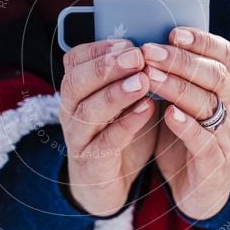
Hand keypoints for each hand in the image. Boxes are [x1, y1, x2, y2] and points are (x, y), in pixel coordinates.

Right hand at [59, 39, 158, 215]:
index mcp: (77, 91)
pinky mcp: (92, 164)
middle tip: (137, 56)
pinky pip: (105, 142)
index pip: (74, 61)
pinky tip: (146, 110)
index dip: (99, 49)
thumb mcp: (123, 101)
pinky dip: (126, 124)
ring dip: (116, 93)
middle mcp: (71, 112)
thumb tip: (158, 45)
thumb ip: (132, 76)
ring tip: (143, 81)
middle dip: (106, 66)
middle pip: (76, 83)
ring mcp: (79, 138)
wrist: (105, 186)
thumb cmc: (118, 134)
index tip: (128, 43)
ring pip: (88, 112)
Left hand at [142, 28, 229, 219]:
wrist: (197, 191)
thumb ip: (168, 76)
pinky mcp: (214, 164)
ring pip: (208, 105)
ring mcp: (225, 136)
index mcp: (222, 89)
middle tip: (149, 52)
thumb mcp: (177, 102)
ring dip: (178, 88)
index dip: (202, 40)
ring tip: (150, 76)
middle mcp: (229, 108)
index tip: (173, 32)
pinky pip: (205, 142)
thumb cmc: (182, 139)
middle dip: (181, 61)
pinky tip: (169, 115)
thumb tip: (141, 43)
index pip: (224, 55)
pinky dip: (188, 127)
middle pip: (215, 75)